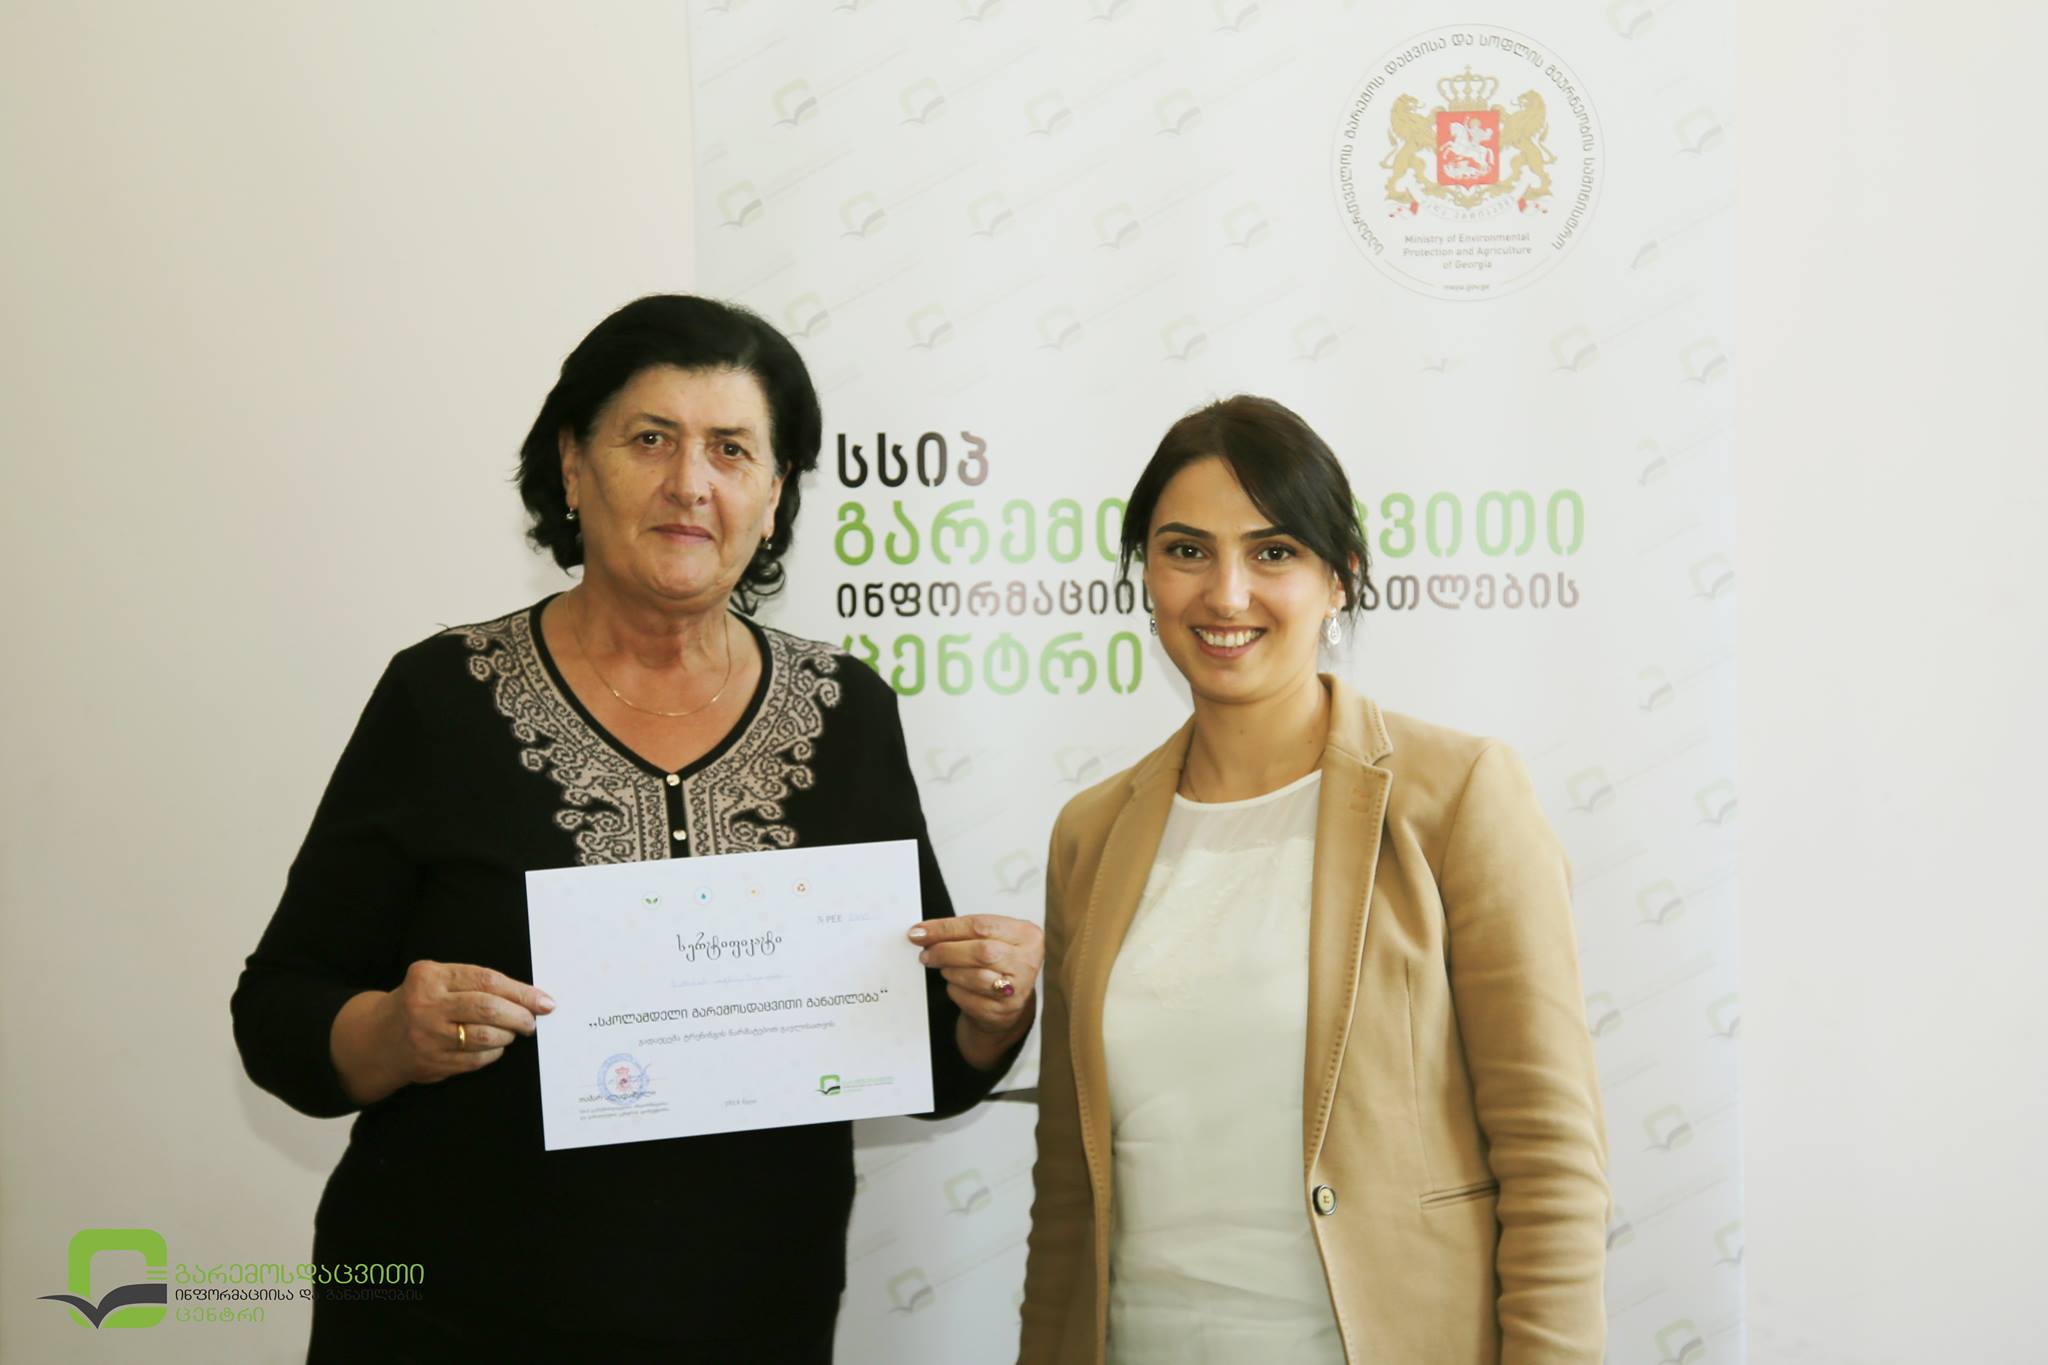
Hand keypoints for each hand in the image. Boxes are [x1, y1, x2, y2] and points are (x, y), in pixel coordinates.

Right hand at [332, 961, 555, 1102]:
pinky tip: (493, 1047)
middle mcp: (425, 1005)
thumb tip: (529, 996)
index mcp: (429, 976)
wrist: (379, 1040)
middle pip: (488, 1009)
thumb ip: (475, 983)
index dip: (521, 992)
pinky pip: (476, 1059)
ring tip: (512, 1031)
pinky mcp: (432, 1063)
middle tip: (532, 1020)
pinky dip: (493, 1053)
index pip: (486, 980)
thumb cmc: (421, 1003)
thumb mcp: (438, 980)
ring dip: (507, 1035)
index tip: (543, 1000)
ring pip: (485, 1037)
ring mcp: (427, 1037)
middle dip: (519, 1015)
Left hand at [909, 915, 1042, 1048]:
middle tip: (927, 953)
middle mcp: (1027, 962)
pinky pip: (969, 998)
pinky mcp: (1003, 1011)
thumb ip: (962, 931)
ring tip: (943, 967)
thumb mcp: (990, 937)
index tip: (920, 932)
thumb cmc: (998, 961)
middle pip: (981, 952)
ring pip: (974, 977)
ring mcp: (1017, 989)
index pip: (981, 926)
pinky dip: (955, 989)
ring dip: (950, 971)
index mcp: (1027, 936)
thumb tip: (922, 932)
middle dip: (946, 951)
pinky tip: (955, 983)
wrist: (1009, 997)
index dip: (946, 928)